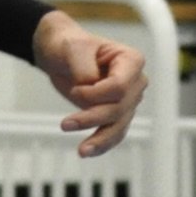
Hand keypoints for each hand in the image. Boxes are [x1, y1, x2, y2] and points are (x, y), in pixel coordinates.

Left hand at [37, 10, 151, 156]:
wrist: (61, 54)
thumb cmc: (70, 45)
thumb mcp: (73, 48)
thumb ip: (83, 67)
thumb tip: (89, 88)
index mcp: (130, 60)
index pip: (120, 86)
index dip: (96, 93)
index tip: (75, 88)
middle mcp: (134, 82)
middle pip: (119, 108)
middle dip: (93, 118)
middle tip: (65, 124)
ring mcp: (126, 99)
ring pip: (119, 125)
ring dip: (100, 139)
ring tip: (82, 151)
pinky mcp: (114, 113)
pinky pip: (114, 133)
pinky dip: (102, 144)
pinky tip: (88, 151)